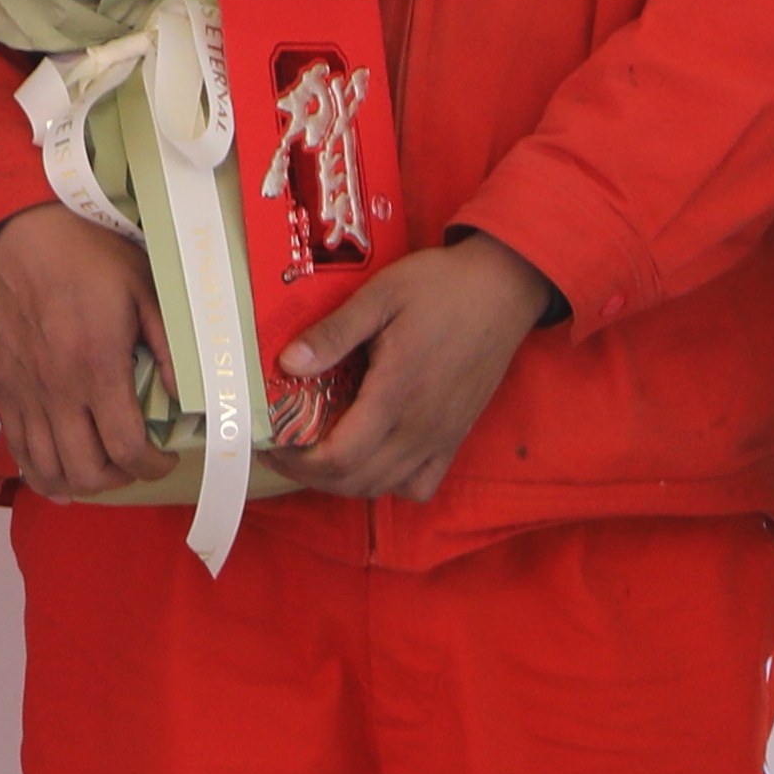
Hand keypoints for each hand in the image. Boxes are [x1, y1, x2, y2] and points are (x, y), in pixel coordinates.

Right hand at [0, 205, 167, 502]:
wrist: (26, 235)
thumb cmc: (90, 256)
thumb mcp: (146, 290)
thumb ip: (170, 347)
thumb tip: (191, 398)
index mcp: (97, 366)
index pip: (125, 447)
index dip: (152, 467)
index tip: (165, 458)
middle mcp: (57, 388)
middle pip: (85, 470)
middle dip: (118, 479)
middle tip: (135, 462)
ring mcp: (25, 392)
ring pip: (46, 467)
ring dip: (79, 482)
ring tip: (101, 469)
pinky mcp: (3, 387)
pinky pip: (15, 447)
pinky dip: (37, 471)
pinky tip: (57, 475)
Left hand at [262, 234, 559, 501]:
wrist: (504, 287)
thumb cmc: (441, 287)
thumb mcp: (380, 296)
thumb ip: (333, 334)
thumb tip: (287, 364)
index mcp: (396, 396)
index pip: (338, 457)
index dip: (296, 461)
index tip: (269, 441)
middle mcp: (420, 428)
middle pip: (354, 480)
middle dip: (308, 473)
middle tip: (282, 446)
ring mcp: (442, 437)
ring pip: (383, 486)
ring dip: (342, 480)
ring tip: (315, 452)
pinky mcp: (457, 436)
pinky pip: (420, 483)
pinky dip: (389, 482)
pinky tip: (370, 455)